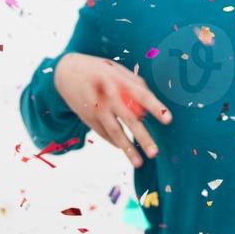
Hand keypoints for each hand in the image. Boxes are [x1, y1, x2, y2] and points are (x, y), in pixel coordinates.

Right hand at [54, 52, 171, 167]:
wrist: (66, 72)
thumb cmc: (100, 70)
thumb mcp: (118, 70)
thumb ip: (135, 85)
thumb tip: (147, 108)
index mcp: (120, 80)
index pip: (142, 95)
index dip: (155, 107)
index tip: (168, 120)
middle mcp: (109, 96)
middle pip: (129, 119)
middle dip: (142, 137)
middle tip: (155, 153)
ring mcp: (97, 109)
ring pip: (115, 132)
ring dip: (127, 149)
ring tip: (139, 163)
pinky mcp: (88, 118)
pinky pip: (104, 134)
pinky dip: (115, 142)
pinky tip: (124, 149)